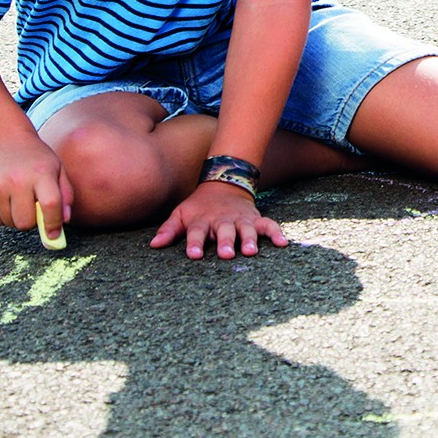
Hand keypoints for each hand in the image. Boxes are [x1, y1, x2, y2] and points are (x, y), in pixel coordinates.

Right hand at [0, 131, 71, 234]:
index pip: (50, 205)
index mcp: (41, 173)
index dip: (53, 224)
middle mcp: (18, 180)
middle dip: (33, 222)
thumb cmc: (36, 158)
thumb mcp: (58, 168)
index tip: (53, 235)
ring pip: (10, 223)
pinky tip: (8, 200)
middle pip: (26, 222)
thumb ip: (65, 195)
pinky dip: (4, 217)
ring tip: (21, 200)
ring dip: (18, 218)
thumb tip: (64, 222)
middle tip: (35, 210)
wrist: (4, 140)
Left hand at [153, 179, 287, 259]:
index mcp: (201, 221)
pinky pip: (268, 225)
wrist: (224, 183)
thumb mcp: (181, 214)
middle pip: (224, 231)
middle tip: (226, 254)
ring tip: (251, 251)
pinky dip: (276, 232)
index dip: (195, 243)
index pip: (196, 232)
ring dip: (249, 239)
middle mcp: (222, 221)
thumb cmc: (198, 207)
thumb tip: (153, 245)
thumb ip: (169, 230)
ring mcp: (240, 219)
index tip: (194, 255)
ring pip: (246, 229)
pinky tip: (283, 243)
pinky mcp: (255, 218)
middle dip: (226, 242)